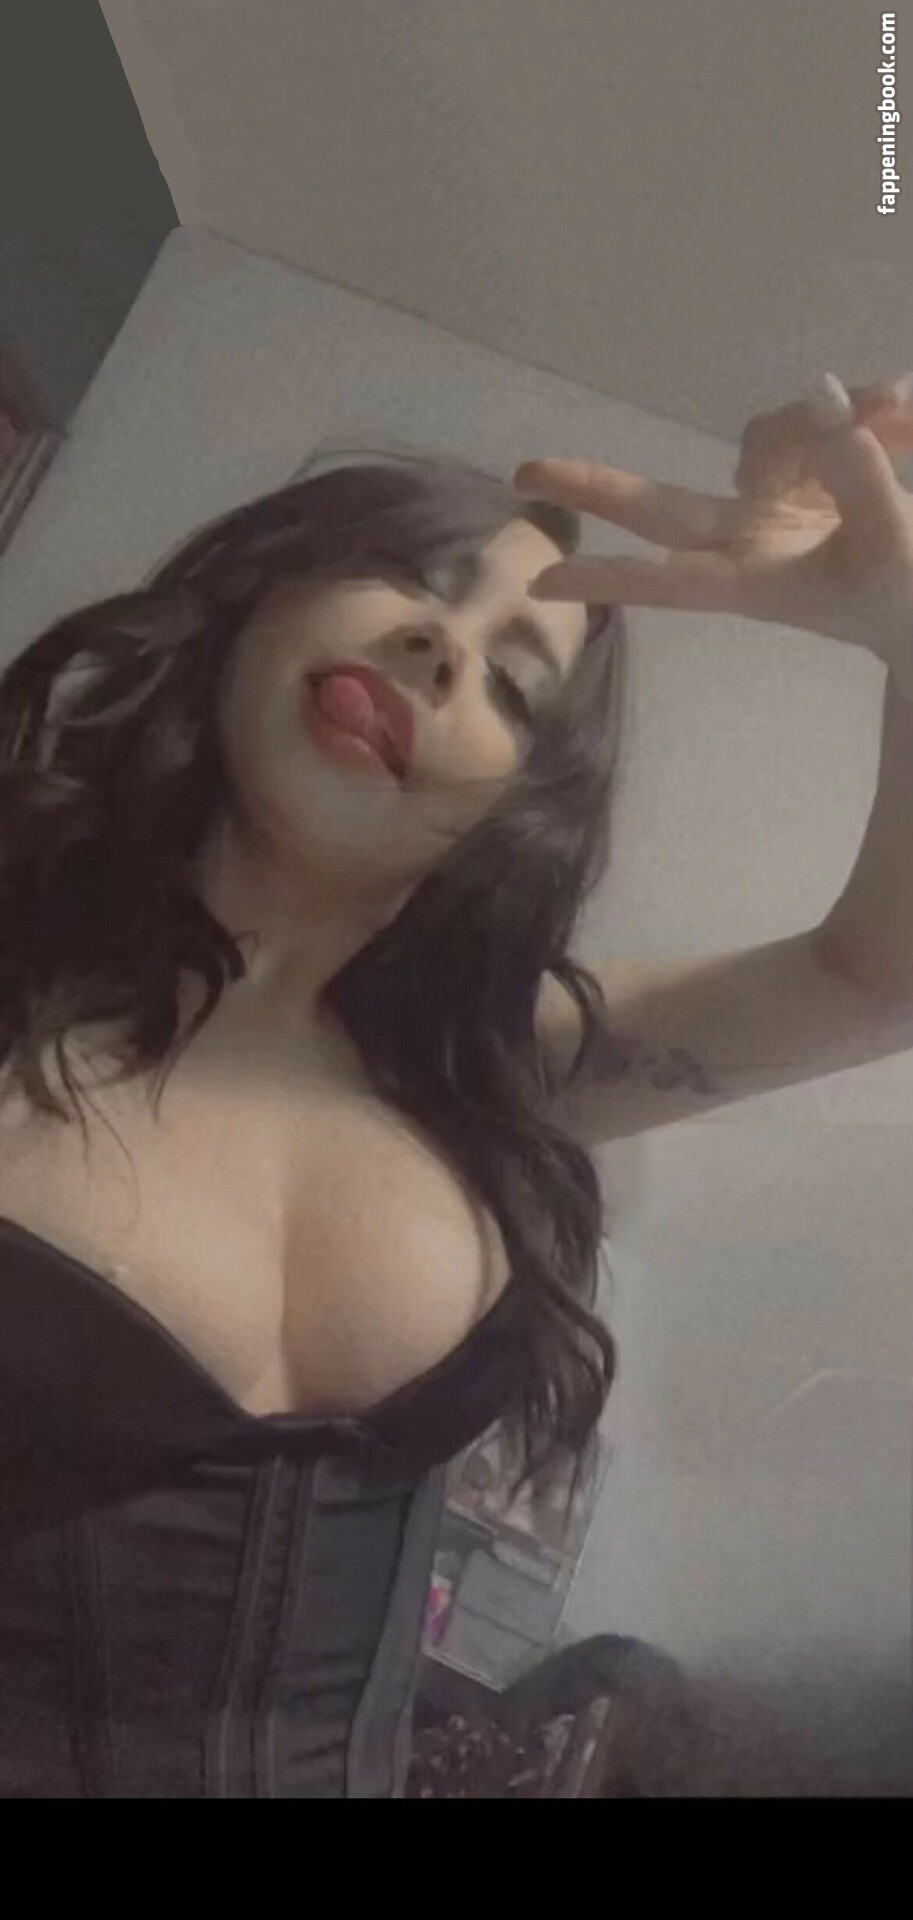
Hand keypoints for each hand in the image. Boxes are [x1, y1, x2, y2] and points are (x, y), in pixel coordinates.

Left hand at [513, 375, 912, 699]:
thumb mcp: (894, 540)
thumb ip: (858, 470)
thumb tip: (822, 391)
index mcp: (760, 579)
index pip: (670, 579)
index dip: (609, 576)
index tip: (542, 582)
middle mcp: (753, 541)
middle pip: (660, 509)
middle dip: (598, 488)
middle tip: (523, 473)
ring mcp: (775, 506)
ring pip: (774, 435)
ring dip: (841, 418)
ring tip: (908, 414)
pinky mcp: (809, 473)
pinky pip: (819, 421)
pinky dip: (867, 413)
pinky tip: (907, 416)